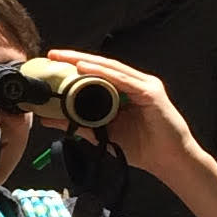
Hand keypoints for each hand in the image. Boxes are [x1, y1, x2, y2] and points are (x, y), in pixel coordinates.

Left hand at [51, 49, 204, 180]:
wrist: (169, 161)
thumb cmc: (141, 147)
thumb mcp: (101, 133)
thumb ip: (77, 123)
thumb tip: (47, 118)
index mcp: (125, 90)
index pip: (96, 73)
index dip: (74, 65)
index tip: (51, 63)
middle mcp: (135, 83)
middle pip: (102, 66)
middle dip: (76, 58)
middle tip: (53, 54)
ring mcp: (145, 86)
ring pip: (111, 69)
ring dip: (87, 62)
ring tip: (65, 59)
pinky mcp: (151, 93)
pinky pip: (124, 80)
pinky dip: (104, 74)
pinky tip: (86, 69)